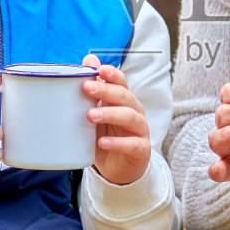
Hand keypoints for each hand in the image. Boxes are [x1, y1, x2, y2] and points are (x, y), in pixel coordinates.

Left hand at [82, 53, 150, 185]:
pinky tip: (102, 142)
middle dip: (107, 91)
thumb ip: (93, 90)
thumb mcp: (96, 113)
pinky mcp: (141, 150)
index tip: (100, 70)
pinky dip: (117, 143)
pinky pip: (133, 144)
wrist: (116, 169)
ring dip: (110, 114)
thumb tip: (89, 59)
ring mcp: (139, 131)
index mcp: (123, 101)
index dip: (113, 75)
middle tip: (87, 88)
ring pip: (131, 117)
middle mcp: (134, 113)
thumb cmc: (106, 136)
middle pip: (126, 97)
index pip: (122, 83)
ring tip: (90, 116)